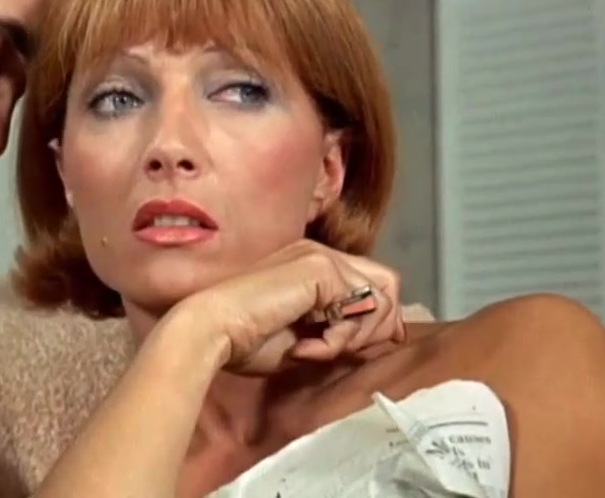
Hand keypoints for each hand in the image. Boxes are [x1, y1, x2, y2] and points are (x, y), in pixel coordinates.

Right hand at [169, 239, 404, 375]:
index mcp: (311, 265)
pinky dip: (339, 338)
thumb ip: (343, 331)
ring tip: (315, 349)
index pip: (372, 284)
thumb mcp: (307, 338)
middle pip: (387, 285)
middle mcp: (319, 253)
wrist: (213, 330)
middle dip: (373, 328)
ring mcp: (321, 257)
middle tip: (333, 350)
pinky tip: (307, 346)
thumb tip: (392, 334)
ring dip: (353, 336)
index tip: (358, 350)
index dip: (379, 319)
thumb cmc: (246, 340)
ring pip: (380, 298)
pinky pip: (361, 309)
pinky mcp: (321, 269)